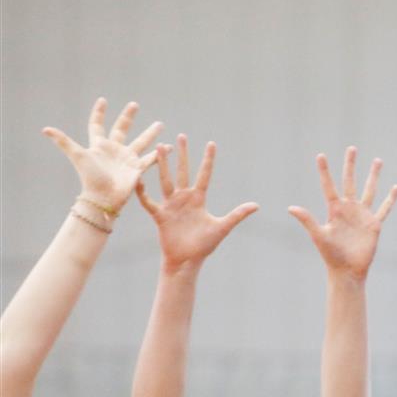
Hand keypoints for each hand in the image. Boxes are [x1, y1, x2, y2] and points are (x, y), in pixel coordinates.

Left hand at [43, 98, 162, 211]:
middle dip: (128, 117)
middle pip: (121, 129)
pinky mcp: (138, 168)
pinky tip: (169, 147)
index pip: (98, 125)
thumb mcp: (77, 156)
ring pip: (141, 142)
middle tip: (134, 104)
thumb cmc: (90, 177)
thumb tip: (45, 129)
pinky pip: (151, 159)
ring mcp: (127, 159)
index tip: (103, 100)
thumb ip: (63, 141)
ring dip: (150, 133)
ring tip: (160, 124)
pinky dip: (161, 154)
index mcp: (100, 145)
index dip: (99, 113)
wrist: (104, 197)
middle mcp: (114, 150)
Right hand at [135, 135, 258, 270]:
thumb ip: (237, 214)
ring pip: (165, 180)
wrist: (187, 260)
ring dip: (163, 165)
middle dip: (182, 154)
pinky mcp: (160, 215)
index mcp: (199, 199)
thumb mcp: (222, 227)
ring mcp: (171, 205)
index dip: (208, 160)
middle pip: (183, 171)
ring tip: (160, 147)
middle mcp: (184, 198)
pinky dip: (143, 192)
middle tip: (181, 136)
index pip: (205, 174)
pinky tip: (138, 179)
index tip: (211, 143)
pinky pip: (149, 201)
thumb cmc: (204, 245)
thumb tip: (257, 205)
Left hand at [288, 147, 396, 279]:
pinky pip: (384, 209)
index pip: (329, 185)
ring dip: (373, 176)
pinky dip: (390, 199)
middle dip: (351, 165)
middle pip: (350, 181)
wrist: (347, 270)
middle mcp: (349, 209)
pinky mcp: (374, 224)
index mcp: (334, 209)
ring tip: (378, 160)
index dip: (325, 171)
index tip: (321, 155)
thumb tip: (291, 207)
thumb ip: (307, 220)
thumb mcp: (319, 235)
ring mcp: (362, 215)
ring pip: (369, 190)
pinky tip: (395, 188)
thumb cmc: (331, 255)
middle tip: (352, 148)